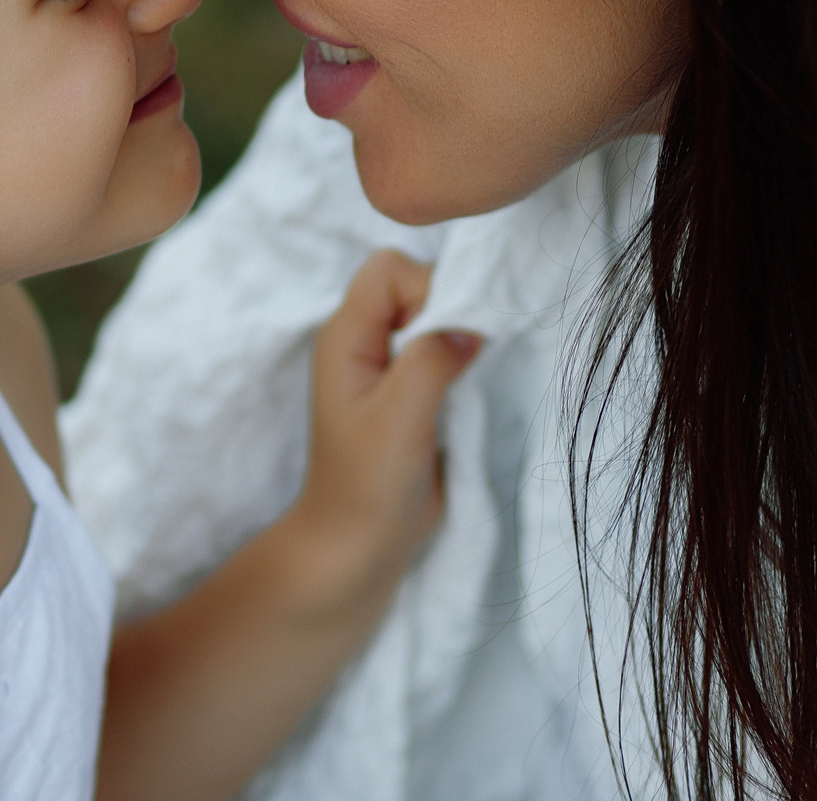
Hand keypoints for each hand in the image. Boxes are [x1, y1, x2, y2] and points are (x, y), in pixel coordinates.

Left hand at [280, 249, 482, 606]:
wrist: (357, 547)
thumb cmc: (368, 486)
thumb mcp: (400, 419)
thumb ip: (431, 360)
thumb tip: (472, 326)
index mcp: (345, 337)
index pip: (390, 270)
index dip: (428, 290)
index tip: (448, 342)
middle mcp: (362, 342)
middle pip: (414, 286)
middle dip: (449, 313)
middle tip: (460, 366)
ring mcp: (384, 366)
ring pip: (432, 318)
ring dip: (457, 342)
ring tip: (459, 387)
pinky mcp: (408, 391)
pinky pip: (440, 351)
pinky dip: (461, 364)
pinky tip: (463, 398)